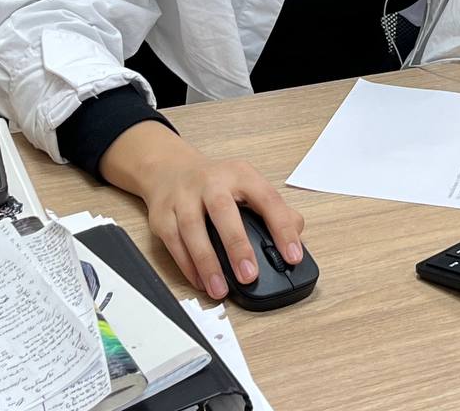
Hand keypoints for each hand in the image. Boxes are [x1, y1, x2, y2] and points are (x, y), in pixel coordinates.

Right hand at [100, 124, 304, 298]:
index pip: (267, 199)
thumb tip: (296, 232)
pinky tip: (201, 282)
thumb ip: (275, 208)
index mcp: (240, 174)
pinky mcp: (163, 215)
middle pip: (223, 210)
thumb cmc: (216, 183)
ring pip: (193, 229)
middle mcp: (211, 182)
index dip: (282, 228)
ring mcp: (184, 198)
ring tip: (221, 290)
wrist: (171, 169)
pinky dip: (187, 266)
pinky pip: (174, 243)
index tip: (293, 256)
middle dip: (236, 245)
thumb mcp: (248, 184)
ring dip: (208, 263)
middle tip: (249, 275)